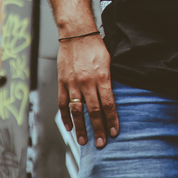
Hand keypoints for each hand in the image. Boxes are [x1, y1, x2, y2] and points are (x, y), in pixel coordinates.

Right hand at [57, 34, 117, 148]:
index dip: (112, 120)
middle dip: (99, 129)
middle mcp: (87, 82)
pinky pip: (63, 104)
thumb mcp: (109, 62)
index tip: (115, 132)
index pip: (108, 104)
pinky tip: (70, 127)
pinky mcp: (62, 83)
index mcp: (102, 77)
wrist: (76, 34)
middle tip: (102, 144)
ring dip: (81, 128)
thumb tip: (114, 99)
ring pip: (77, 111)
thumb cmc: (96, 46)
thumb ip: (110, 81)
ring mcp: (73, 83)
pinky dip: (66, 117)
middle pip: (94, 111)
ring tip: (84, 141)